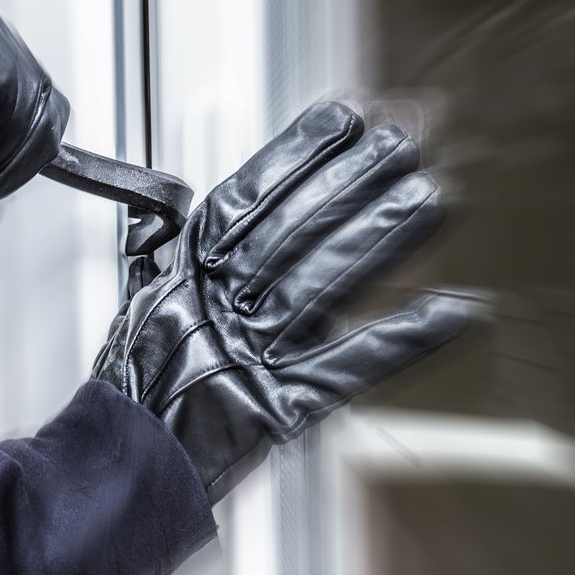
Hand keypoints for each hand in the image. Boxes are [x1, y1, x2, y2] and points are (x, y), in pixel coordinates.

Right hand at [93, 102, 483, 503]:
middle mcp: (219, 305)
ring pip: (322, 284)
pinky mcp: (279, 406)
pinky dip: (400, 341)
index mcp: (186, 276)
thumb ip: (178, 254)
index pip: (247, 199)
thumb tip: (210, 212)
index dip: (297, 156)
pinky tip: (448, 312)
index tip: (342, 121)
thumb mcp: (143, 302)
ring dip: (380, 240)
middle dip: (352, 184)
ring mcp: (250, 353)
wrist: (126, 453)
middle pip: (294, 232)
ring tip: (429, 200)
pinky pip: (348, 368)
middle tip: (404, 145)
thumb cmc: (134, 386)